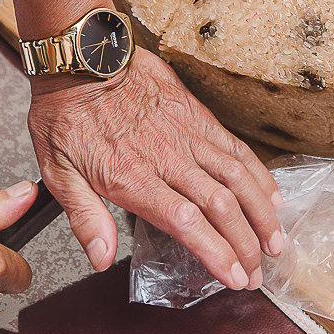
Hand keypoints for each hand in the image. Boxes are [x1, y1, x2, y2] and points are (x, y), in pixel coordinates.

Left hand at [27, 48, 284, 290]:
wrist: (83, 57)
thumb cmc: (67, 113)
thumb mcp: (57, 170)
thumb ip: (84, 216)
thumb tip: (101, 258)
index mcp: (134, 178)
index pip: (187, 223)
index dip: (217, 252)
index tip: (234, 276)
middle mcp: (168, 159)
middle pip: (220, 206)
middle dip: (245, 244)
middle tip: (258, 272)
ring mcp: (188, 135)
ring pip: (237, 178)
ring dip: (261, 213)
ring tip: (276, 240)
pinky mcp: (198, 116)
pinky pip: (236, 147)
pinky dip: (259, 174)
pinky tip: (272, 194)